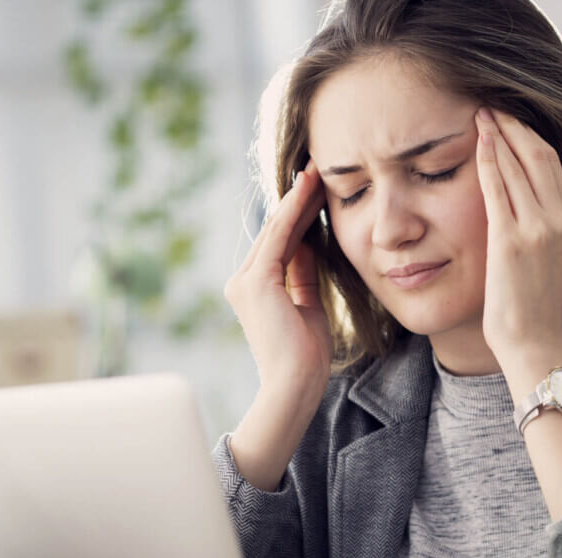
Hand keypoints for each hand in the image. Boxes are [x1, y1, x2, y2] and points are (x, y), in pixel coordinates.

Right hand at [224, 161, 330, 404]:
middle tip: (318, 169)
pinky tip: (308, 190)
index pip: (280, 243)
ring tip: (316, 171)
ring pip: (276, 230)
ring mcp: (245, 281)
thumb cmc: (306, 356)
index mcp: (255, 289)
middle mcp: (243, 281)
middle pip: (276, 231)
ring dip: (298, 198)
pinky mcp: (255, 282)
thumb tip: (309, 244)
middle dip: (299, 200)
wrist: (294, 385)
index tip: (319, 190)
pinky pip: (278, 238)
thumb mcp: (308, 305)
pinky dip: (294, 212)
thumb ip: (303, 274)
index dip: (300, 215)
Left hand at [473, 107, 561, 364]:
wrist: (532, 341)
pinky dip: (489, 160)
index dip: (531, 138)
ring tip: (481, 115)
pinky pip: (498, 188)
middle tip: (493, 107)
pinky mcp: (508, 241)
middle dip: (515, 126)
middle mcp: (558, 220)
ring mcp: (534, 229)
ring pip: (518, 166)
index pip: (553, 166)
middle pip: (538, 156)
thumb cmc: (546, 309)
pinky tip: (479, 142)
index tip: (513, 122)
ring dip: (499, 135)